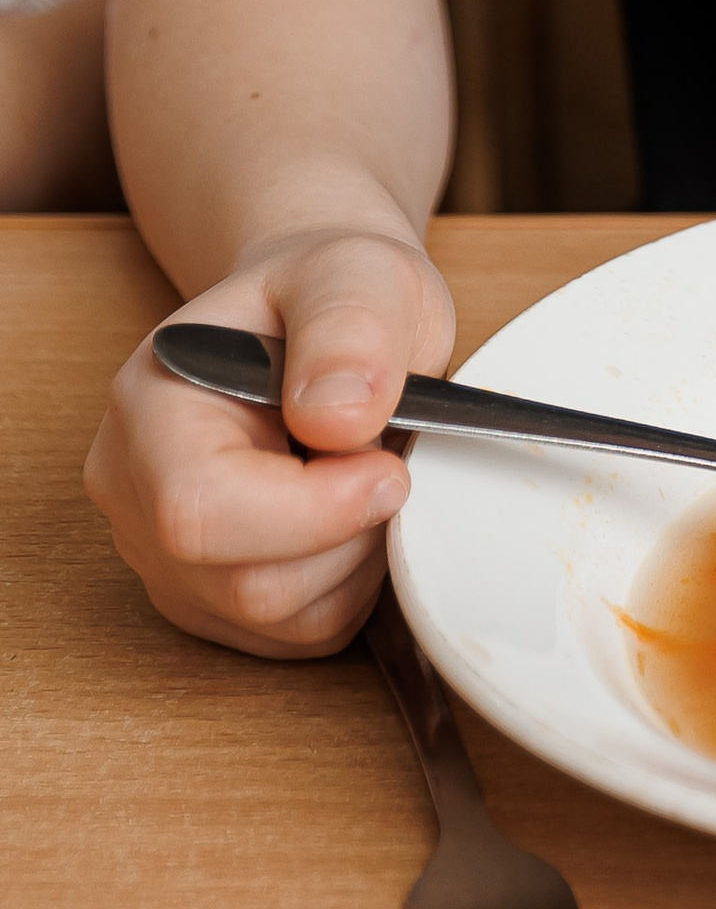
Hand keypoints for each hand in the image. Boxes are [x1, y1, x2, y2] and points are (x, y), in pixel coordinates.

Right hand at [84, 223, 453, 657]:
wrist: (320, 317)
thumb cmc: (331, 292)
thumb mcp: (357, 274)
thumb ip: (348, 330)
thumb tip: (338, 416)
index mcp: (148, 404)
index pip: (198, 509)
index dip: (310, 512)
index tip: (389, 468)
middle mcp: (133, 492)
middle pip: (243, 582)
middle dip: (346, 532)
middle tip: (385, 453)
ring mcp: (164, 556)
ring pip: (278, 618)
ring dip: (356, 556)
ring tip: (364, 469)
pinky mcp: (211, 600)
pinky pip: (300, 634)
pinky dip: (350, 584)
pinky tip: (351, 511)